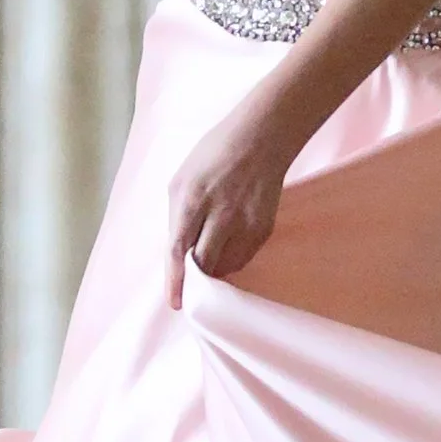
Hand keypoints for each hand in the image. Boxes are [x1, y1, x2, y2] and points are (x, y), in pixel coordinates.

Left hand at [166, 102, 293, 307]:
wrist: (262, 138)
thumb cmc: (214, 154)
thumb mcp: (182, 178)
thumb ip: (178, 216)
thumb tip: (179, 252)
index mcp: (192, 198)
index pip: (178, 249)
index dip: (175, 280)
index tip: (175, 303)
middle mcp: (219, 213)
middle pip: (205, 263)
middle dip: (197, 279)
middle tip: (192, 286)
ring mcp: (245, 222)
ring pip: (226, 265)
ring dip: (215, 269)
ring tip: (210, 256)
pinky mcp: (264, 228)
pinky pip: (244, 257)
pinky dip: (232, 259)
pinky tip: (227, 245)